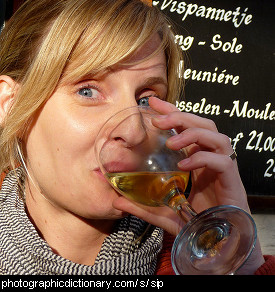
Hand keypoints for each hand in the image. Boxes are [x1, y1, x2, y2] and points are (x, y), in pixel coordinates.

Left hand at [113, 97, 264, 273]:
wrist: (220, 244)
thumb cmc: (195, 223)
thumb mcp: (164, 212)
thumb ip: (142, 206)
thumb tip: (116, 200)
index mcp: (196, 161)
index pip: (186, 127)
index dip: (171, 112)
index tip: (152, 103)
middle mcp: (210, 159)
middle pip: (203, 124)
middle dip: (181, 116)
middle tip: (159, 119)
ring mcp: (222, 169)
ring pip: (216, 136)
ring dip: (193, 134)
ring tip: (172, 143)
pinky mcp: (232, 181)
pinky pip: (222, 161)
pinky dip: (203, 158)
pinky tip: (185, 165)